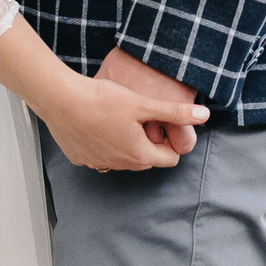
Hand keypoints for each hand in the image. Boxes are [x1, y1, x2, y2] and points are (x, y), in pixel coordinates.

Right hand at [45, 73, 210, 172]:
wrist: (61, 100)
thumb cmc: (101, 99)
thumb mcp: (142, 103)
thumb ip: (174, 112)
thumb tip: (205, 116)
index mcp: (139, 154)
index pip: (170, 158)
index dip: (169, 139)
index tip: (159, 121)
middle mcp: (120, 165)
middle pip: (147, 158)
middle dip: (148, 141)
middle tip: (139, 117)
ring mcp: (99, 164)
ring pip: (123, 158)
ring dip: (126, 143)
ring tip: (117, 118)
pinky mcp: (82, 159)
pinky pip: (101, 156)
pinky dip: (103, 144)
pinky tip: (97, 124)